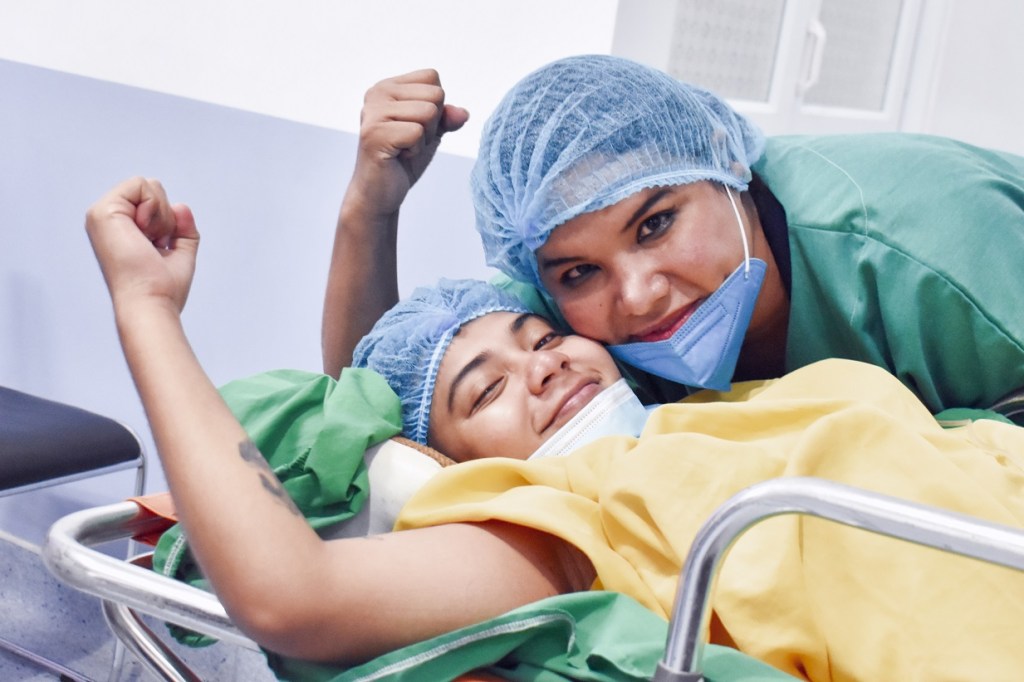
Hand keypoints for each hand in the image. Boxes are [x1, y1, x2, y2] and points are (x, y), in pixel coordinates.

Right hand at [85, 177, 198, 313]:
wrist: (151, 301)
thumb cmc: (163, 288)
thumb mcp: (180, 253)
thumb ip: (182, 230)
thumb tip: (181, 207)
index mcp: (122, 231)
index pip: (153, 203)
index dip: (168, 221)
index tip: (161, 246)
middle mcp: (109, 222)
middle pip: (150, 190)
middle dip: (165, 215)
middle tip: (156, 243)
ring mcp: (102, 215)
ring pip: (147, 186)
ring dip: (161, 215)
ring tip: (149, 241)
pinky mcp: (103, 211)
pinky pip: (140, 185)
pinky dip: (154, 207)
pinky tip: (145, 232)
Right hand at [345, 69, 469, 217]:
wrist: (379, 194)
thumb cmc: (402, 160)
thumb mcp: (431, 133)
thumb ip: (447, 117)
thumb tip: (463, 113)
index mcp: (388, 86)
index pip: (432, 77)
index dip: (435, 106)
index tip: (415, 126)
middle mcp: (377, 93)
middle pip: (435, 94)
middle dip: (432, 124)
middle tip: (410, 141)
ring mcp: (373, 112)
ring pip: (428, 112)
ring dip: (424, 138)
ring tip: (404, 148)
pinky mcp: (375, 134)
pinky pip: (418, 132)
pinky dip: (416, 149)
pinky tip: (398, 156)